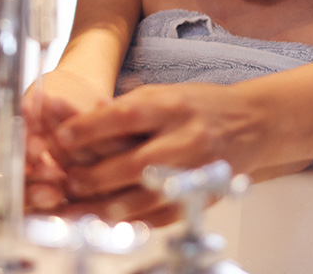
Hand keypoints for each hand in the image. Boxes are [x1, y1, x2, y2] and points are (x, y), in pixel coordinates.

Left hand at [52, 83, 267, 208]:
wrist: (251, 123)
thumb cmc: (200, 106)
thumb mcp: (162, 93)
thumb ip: (125, 108)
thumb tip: (83, 119)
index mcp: (170, 107)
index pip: (123, 117)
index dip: (88, 129)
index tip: (61, 138)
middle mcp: (185, 138)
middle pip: (133, 163)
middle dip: (94, 176)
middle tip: (68, 180)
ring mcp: (196, 170)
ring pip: (148, 196)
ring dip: (109, 206)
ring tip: (81, 209)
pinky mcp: (202, 194)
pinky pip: (165, 215)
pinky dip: (135, 220)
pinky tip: (112, 220)